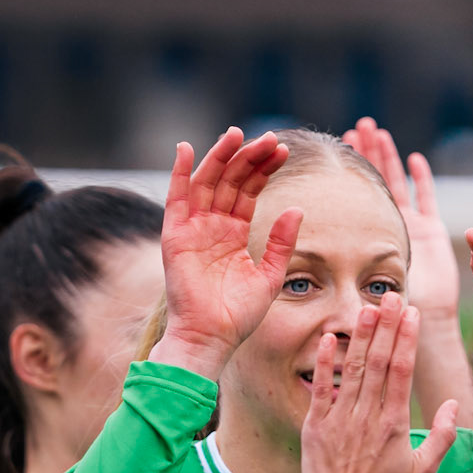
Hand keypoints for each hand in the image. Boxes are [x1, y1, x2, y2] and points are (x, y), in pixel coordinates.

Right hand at [150, 129, 300, 378]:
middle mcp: (213, 226)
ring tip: (238, 135)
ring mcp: (193, 229)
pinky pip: (176, 198)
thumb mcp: (270, 275)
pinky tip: (187, 148)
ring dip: (221, 157)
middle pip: (230, 180)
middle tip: (268, 138)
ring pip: (207, 182)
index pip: (249, 191)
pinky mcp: (175, 236)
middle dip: (248, 158)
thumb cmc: (239, 314)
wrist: (212, 337)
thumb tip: (296, 209)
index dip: (264, 170)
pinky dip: (180, 173)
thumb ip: (282, 243)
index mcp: (235, 234)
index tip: (283, 150)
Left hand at [300, 296, 457, 472]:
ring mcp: (340, 419)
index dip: (406, 338)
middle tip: (391, 296)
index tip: (410, 313)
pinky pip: (321, 388)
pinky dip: (326, 362)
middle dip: (386, 326)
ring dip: (360, 335)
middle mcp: (368, 416)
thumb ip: (442, 437)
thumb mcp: (423, 472)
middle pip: (378, 361)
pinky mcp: (316, 425)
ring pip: (353, 369)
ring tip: (368, 307)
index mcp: (395, 424)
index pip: (402, 370)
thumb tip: (452, 404)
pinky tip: (331, 338)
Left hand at [349, 117, 460, 318]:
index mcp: (366, 234)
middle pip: (374, 180)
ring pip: (396, 182)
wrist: (421, 325)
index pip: (351, 195)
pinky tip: (412, 157)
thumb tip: (293, 246)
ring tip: (375, 130)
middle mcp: (387, 225)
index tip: (336, 148)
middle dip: (365, 152)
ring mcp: (412, 225)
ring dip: (386, 156)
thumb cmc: (387, 311)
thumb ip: (330, 264)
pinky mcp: (433, 231)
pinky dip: (421, 178)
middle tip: (355, 127)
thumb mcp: (349, 285)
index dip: (344, 172)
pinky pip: (426, 198)